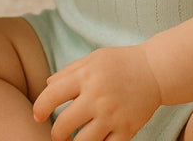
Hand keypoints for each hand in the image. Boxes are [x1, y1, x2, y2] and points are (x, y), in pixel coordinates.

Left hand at [32, 45, 162, 140]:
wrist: (154, 71)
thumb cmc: (120, 62)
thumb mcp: (92, 59)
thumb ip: (69, 71)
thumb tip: (48, 85)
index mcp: (85, 77)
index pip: (52, 95)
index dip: (40, 107)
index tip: (37, 116)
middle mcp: (96, 98)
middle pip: (65, 124)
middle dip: (56, 133)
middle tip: (57, 134)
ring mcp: (112, 116)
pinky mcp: (127, 130)